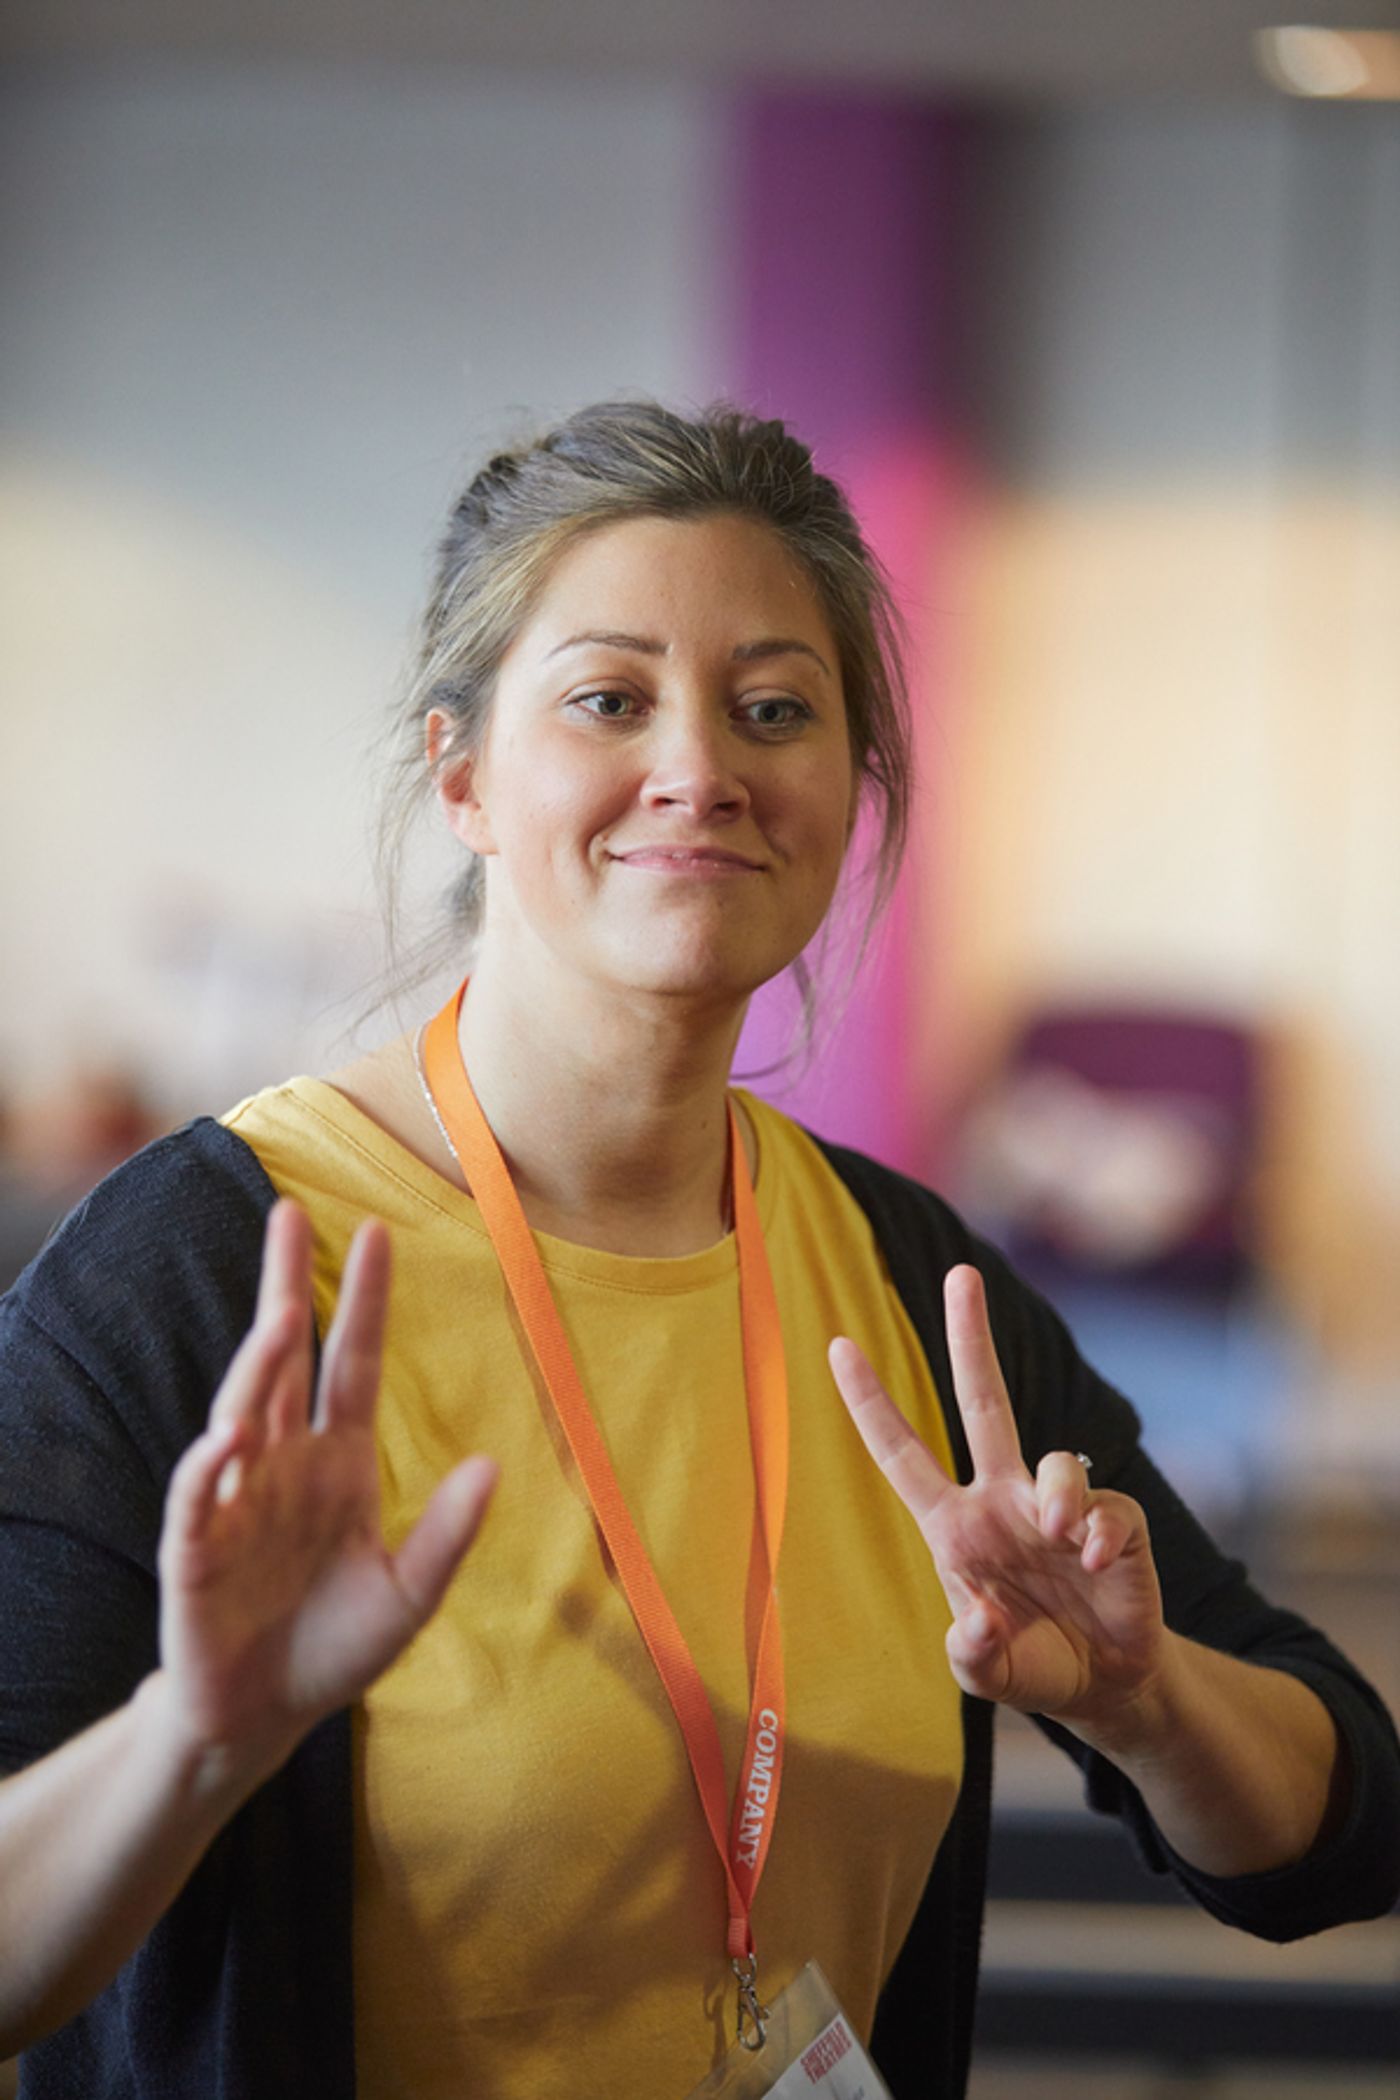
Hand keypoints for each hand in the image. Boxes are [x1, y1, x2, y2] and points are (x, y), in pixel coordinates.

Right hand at [157, 1201, 496, 1774]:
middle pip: (284, 1358)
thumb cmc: (335, 1647)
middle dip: (285, 1286)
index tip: (377, 1230)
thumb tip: (494, 1466)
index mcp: (340, 1462)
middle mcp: (285, 1462)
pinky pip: (198, 1496)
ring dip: (257, 1364)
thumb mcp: (409, 1596)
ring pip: (242, 1409)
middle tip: (288, 1212)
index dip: (364, 1301)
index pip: (352, 1362)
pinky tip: (225, 1435)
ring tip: (280, 1318)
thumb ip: (446, 1536)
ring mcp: (236, 1498)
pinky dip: (208, 1466)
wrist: (263, 1717)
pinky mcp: (194, 1549)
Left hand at [829, 1265, 1163, 1727]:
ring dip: (1060, 1499)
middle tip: (961, 1273)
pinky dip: (1099, 1533)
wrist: (1103, 1686)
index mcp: (954, 1524)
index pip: (903, 1453)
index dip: (871, 1403)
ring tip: (1064, 1544)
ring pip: (1056, 1461)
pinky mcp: (1113, 1523)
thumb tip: (978, 1622)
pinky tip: (1096, 1564)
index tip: (838, 1345)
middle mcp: (1002, 1499)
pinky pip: (1105, 1506)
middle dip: (970, 1337)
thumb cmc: (1028, 1664)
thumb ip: (970, 1654)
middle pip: (984, 1401)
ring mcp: (1057, 1506)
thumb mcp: (984, 1672)